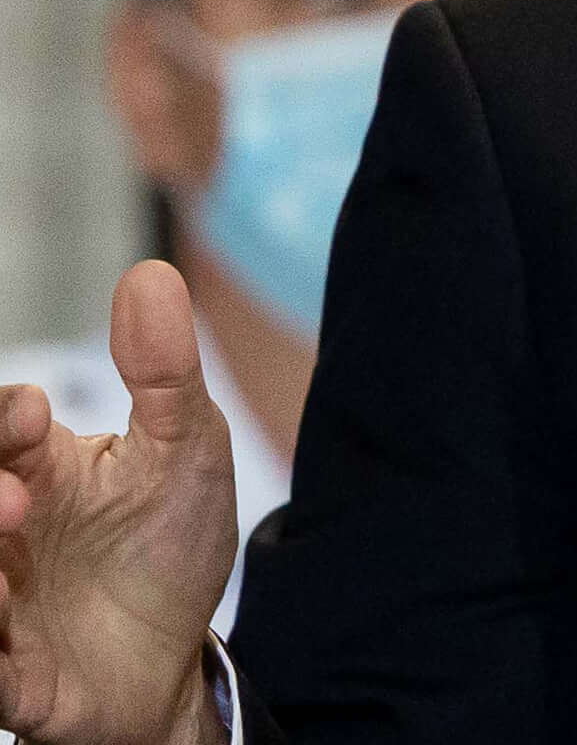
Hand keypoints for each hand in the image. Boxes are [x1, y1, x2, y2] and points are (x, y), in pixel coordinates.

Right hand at [0, 261, 239, 744]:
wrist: (174, 655)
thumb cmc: (168, 541)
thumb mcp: (185, 451)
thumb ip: (164, 372)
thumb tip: (149, 273)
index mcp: (38, 468)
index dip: (3, 419)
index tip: (33, 416)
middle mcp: (2, 531)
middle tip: (17, 503)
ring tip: (4, 565)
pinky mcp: (4, 675)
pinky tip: (3, 626)